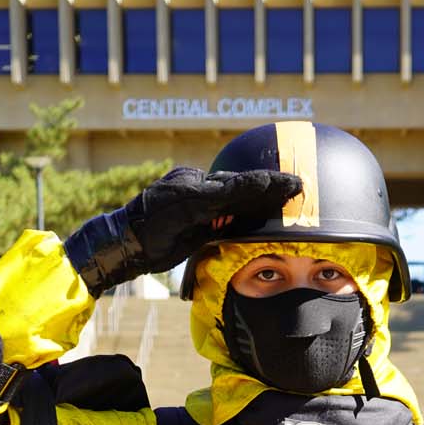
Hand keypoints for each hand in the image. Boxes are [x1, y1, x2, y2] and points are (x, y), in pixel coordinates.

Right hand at [63, 166, 303, 295]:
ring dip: (268, 185)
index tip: (289, 191)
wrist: (123, 243)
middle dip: (272, 184)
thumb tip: (237, 229)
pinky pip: (225, 191)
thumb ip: (214, 228)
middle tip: (300, 183)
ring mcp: (191, 184)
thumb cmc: (154, 244)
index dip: (264, 190)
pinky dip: (249, 189)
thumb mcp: (192, 237)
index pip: (236, 189)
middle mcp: (194, 180)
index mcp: (196, 190)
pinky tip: (270, 188)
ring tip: (294, 185)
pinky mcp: (189, 195)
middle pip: (240, 182)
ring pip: (236, 184)